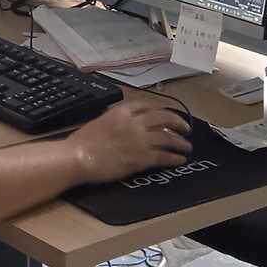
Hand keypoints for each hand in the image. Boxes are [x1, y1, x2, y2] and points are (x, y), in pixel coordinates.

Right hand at [69, 100, 192, 182]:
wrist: (79, 157)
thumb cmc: (84, 141)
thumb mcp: (101, 120)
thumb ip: (117, 118)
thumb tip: (127, 122)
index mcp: (123, 111)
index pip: (149, 106)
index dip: (163, 110)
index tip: (169, 115)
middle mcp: (135, 122)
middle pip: (164, 118)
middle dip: (178, 122)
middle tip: (185, 129)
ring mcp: (140, 140)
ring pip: (168, 138)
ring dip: (180, 143)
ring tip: (187, 147)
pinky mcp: (142, 158)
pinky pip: (164, 156)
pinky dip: (174, 158)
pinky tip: (180, 160)